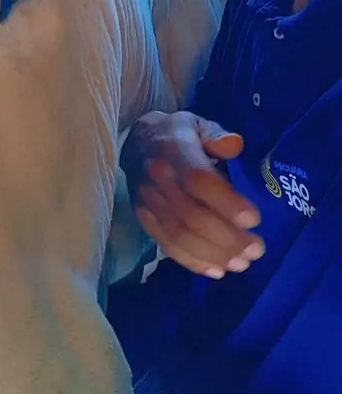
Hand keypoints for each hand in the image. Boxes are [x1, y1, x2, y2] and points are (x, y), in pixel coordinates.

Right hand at [120, 110, 264, 279]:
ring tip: (243, 263)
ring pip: (179, 236)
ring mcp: (148, 201)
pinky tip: (218, 270)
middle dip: (227, 238)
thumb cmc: (177, 133)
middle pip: (191, 216)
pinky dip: (193, 262)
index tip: (255, 219)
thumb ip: (217, 134)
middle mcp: (157, 178)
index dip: (227, 202)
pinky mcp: (144, 218)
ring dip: (213, 254)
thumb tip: (235, 145)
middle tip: (257, 249)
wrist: (137, 142)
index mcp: (174, 149)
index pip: (198, 180)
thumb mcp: (198, 123)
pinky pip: (167, 245)